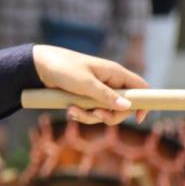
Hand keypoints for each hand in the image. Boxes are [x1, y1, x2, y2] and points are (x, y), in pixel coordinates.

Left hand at [32, 45, 149, 125]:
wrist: (40, 66)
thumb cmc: (64, 68)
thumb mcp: (85, 83)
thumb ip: (105, 96)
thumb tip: (127, 107)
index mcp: (115, 74)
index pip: (141, 88)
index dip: (144, 103)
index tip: (138, 119)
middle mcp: (110, 83)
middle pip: (123, 107)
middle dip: (109, 115)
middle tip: (94, 114)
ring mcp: (98, 91)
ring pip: (104, 113)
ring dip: (89, 116)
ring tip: (72, 110)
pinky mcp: (86, 98)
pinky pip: (90, 113)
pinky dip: (81, 115)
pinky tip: (69, 110)